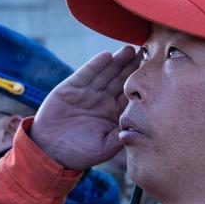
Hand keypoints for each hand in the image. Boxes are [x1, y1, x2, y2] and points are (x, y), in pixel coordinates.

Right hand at [30, 46, 138, 170]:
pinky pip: (86, 73)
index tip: (155, 72)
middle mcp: (103, 100)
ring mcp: (88, 92)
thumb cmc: (79, 153)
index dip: (141, 83)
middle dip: (132, 66)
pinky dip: (96, 65)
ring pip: (106, 73)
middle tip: (146, 51)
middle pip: (120, 79)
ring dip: (117, 61)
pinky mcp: (72, 87)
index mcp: (113, 113)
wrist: (49, 151)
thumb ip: (121, 135)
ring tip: (129, 50)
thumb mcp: (105, 147)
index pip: (130, 94)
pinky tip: (107, 56)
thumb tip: (140, 127)